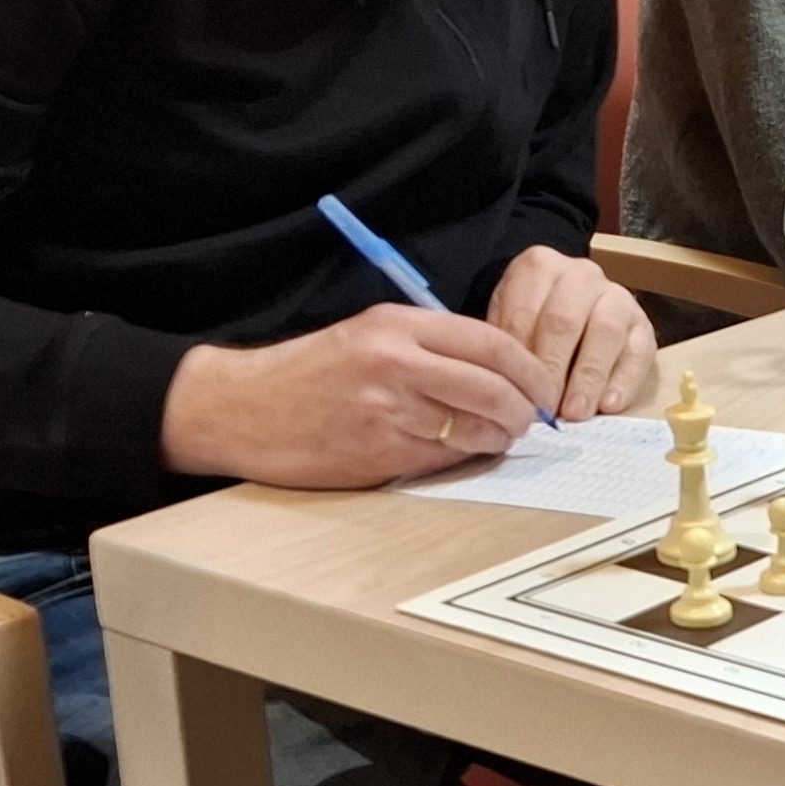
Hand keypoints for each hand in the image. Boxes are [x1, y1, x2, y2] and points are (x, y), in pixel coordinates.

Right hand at [159, 304, 558, 487]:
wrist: (240, 408)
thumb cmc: (309, 372)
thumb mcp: (368, 334)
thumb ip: (431, 346)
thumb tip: (501, 372)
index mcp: (398, 325)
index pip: (493, 344)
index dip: (532, 371)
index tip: (544, 389)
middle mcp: (397, 364)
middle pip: (496, 389)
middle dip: (526, 411)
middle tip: (530, 421)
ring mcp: (389, 412)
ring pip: (476, 429)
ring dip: (499, 439)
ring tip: (497, 437)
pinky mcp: (379, 454)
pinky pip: (444, 460)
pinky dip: (463, 459)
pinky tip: (460, 453)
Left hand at [485, 245, 656, 421]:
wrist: (570, 309)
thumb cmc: (532, 323)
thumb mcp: (507, 323)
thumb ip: (509, 348)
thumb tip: (511, 390)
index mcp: (539, 267)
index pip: (524, 313)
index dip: (520, 359)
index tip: (516, 395)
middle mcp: (581, 274)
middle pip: (564, 321)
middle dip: (553, 370)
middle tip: (545, 409)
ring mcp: (617, 296)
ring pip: (606, 332)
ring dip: (589, 377)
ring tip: (576, 412)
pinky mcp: (643, 323)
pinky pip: (639, 352)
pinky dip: (624, 381)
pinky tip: (609, 406)